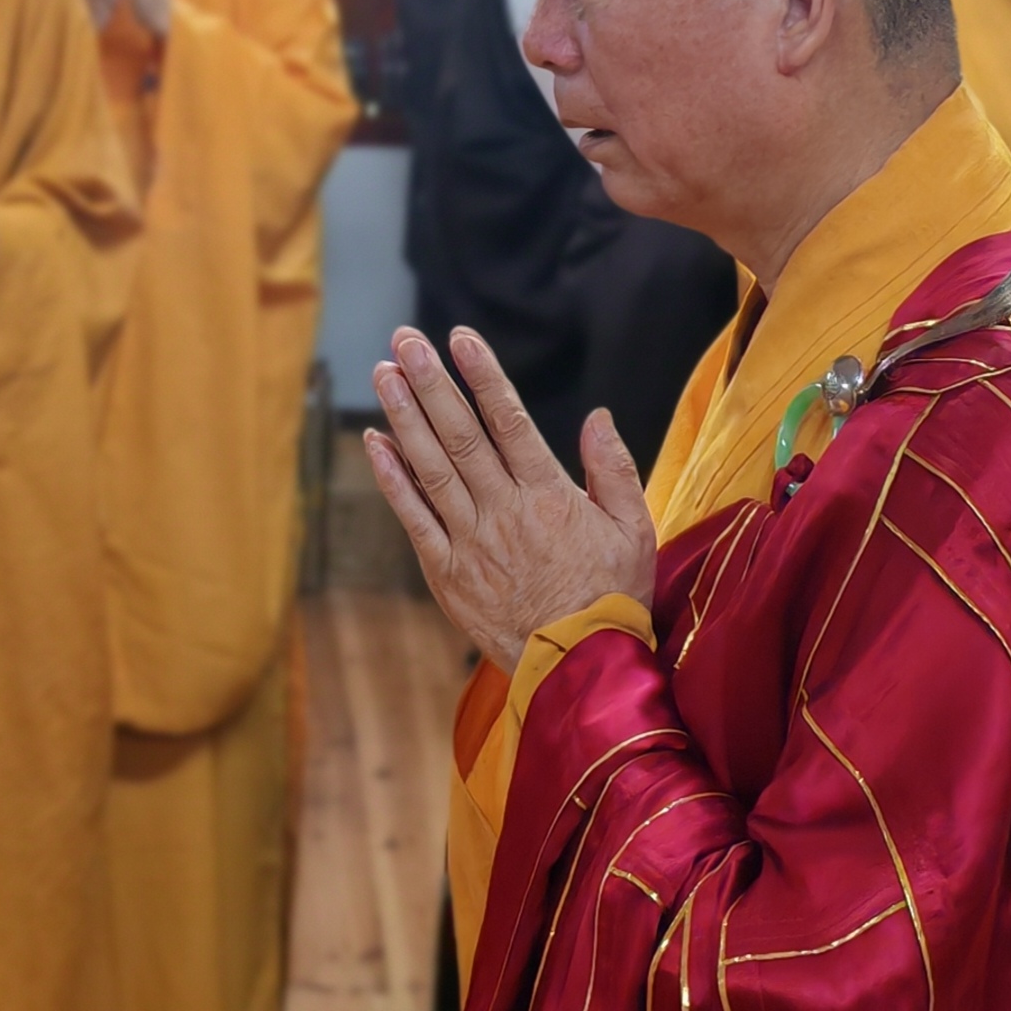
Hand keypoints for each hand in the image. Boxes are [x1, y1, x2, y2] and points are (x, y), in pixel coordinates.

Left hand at [366, 326, 655, 671]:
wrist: (580, 671)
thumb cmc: (612, 597)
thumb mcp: (635, 530)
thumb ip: (614, 469)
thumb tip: (597, 415)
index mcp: (550, 497)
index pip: (510, 423)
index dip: (483, 377)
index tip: (460, 338)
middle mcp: (504, 513)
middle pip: (461, 436)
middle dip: (431, 383)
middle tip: (405, 339)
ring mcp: (471, 543)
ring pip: (431, 469)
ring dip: (404, 417)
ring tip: (383, 373)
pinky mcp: (447, 573)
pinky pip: (414, 518)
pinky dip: (393, 479)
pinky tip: (375, 442)